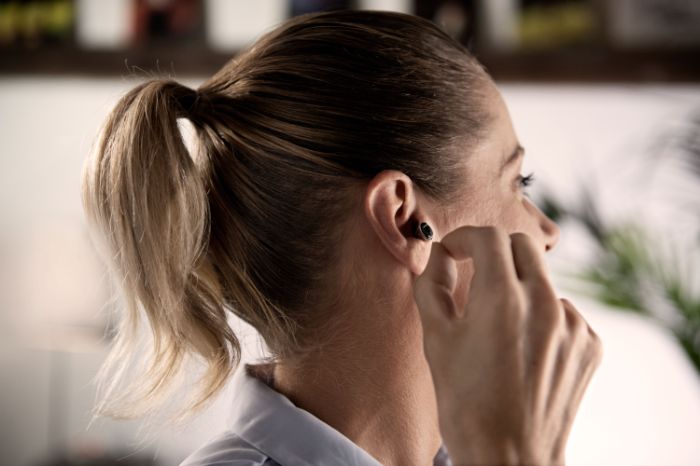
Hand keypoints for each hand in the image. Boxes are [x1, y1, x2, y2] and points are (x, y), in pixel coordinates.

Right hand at [413, 225, 602, 465]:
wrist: (509, 456)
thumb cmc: (466, 402)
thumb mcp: (436, 339)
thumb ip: (432, 285)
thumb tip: (439, 256)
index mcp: (503, 299)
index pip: (489, 236)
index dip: (464, 237)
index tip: (454, 251)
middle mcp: (545, 304)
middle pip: (523, 245)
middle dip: (494, 250)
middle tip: (475, 272)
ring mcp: (573, 325)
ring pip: (543, 279)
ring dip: (519, 286)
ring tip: (500, 324)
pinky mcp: (589, 345)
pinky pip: (563, 311)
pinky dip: (542, 316)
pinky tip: (525, 347)